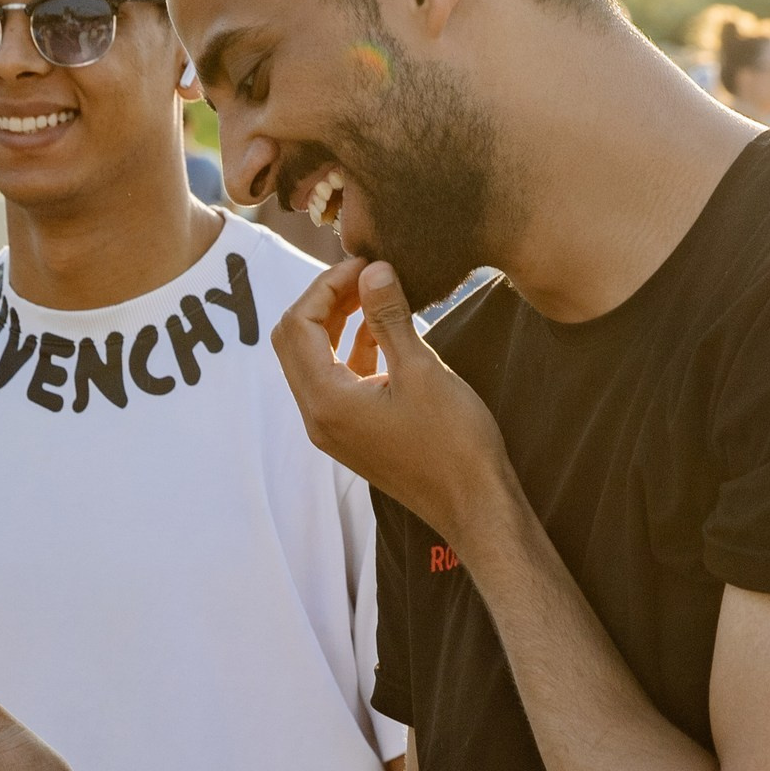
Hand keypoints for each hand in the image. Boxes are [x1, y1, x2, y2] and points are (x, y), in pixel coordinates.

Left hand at [271, 258, 515, 549]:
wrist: (475, 506)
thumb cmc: (454, 443)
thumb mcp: (422, 369)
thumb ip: (389, 316)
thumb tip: (372, 270)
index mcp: (326, 401)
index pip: (297, 325)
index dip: (325, 286)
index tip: (364, 264)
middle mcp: (317, 417)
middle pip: (295, 341)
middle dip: (324, 301)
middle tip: (366, 275)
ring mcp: (332, 429)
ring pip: (314, 361)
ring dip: (336, 324)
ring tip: (376, 294)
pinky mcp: (352, 435)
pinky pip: (336, 382)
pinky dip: (351, 350)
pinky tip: (385, 332)